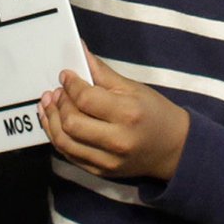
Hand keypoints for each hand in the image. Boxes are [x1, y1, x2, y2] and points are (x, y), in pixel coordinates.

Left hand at [38, 54, 189, 179]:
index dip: (71, 85)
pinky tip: (55, 122)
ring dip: (51, 121)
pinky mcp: (101, 172)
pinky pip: (70, 155)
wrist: (174, 149)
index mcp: (128, 114)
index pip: (86, 99)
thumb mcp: (134, 88)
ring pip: (65, 142)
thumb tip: (80, 52)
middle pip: (72, 123)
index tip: (65, 76)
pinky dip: (58, 137)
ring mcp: (108, 160)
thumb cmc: (156, 114)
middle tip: (56, 91)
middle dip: (59, 104)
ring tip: (48, 104)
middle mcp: (117, 140)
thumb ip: (103, 73)